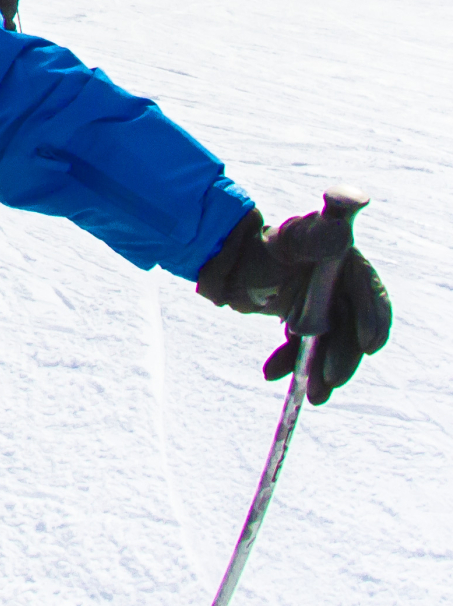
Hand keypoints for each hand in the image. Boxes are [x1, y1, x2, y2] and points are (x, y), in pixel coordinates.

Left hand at [198, 207, 391, 403]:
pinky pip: (300, 350)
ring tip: (314, 397)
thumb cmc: (270, 241)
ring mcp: (322, 312)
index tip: (367, 343)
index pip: (369, 296)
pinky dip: (289, 363)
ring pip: (328, 347)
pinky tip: (271, 373)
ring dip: (321, 371)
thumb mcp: (294, 234)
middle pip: (352, 329)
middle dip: (344, 357)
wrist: (234, 257)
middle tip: (331, 379)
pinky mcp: (302, 327)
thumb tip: (349, 208)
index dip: (372, 319)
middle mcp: (341, 293)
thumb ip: (321, 225)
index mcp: (348, 269)